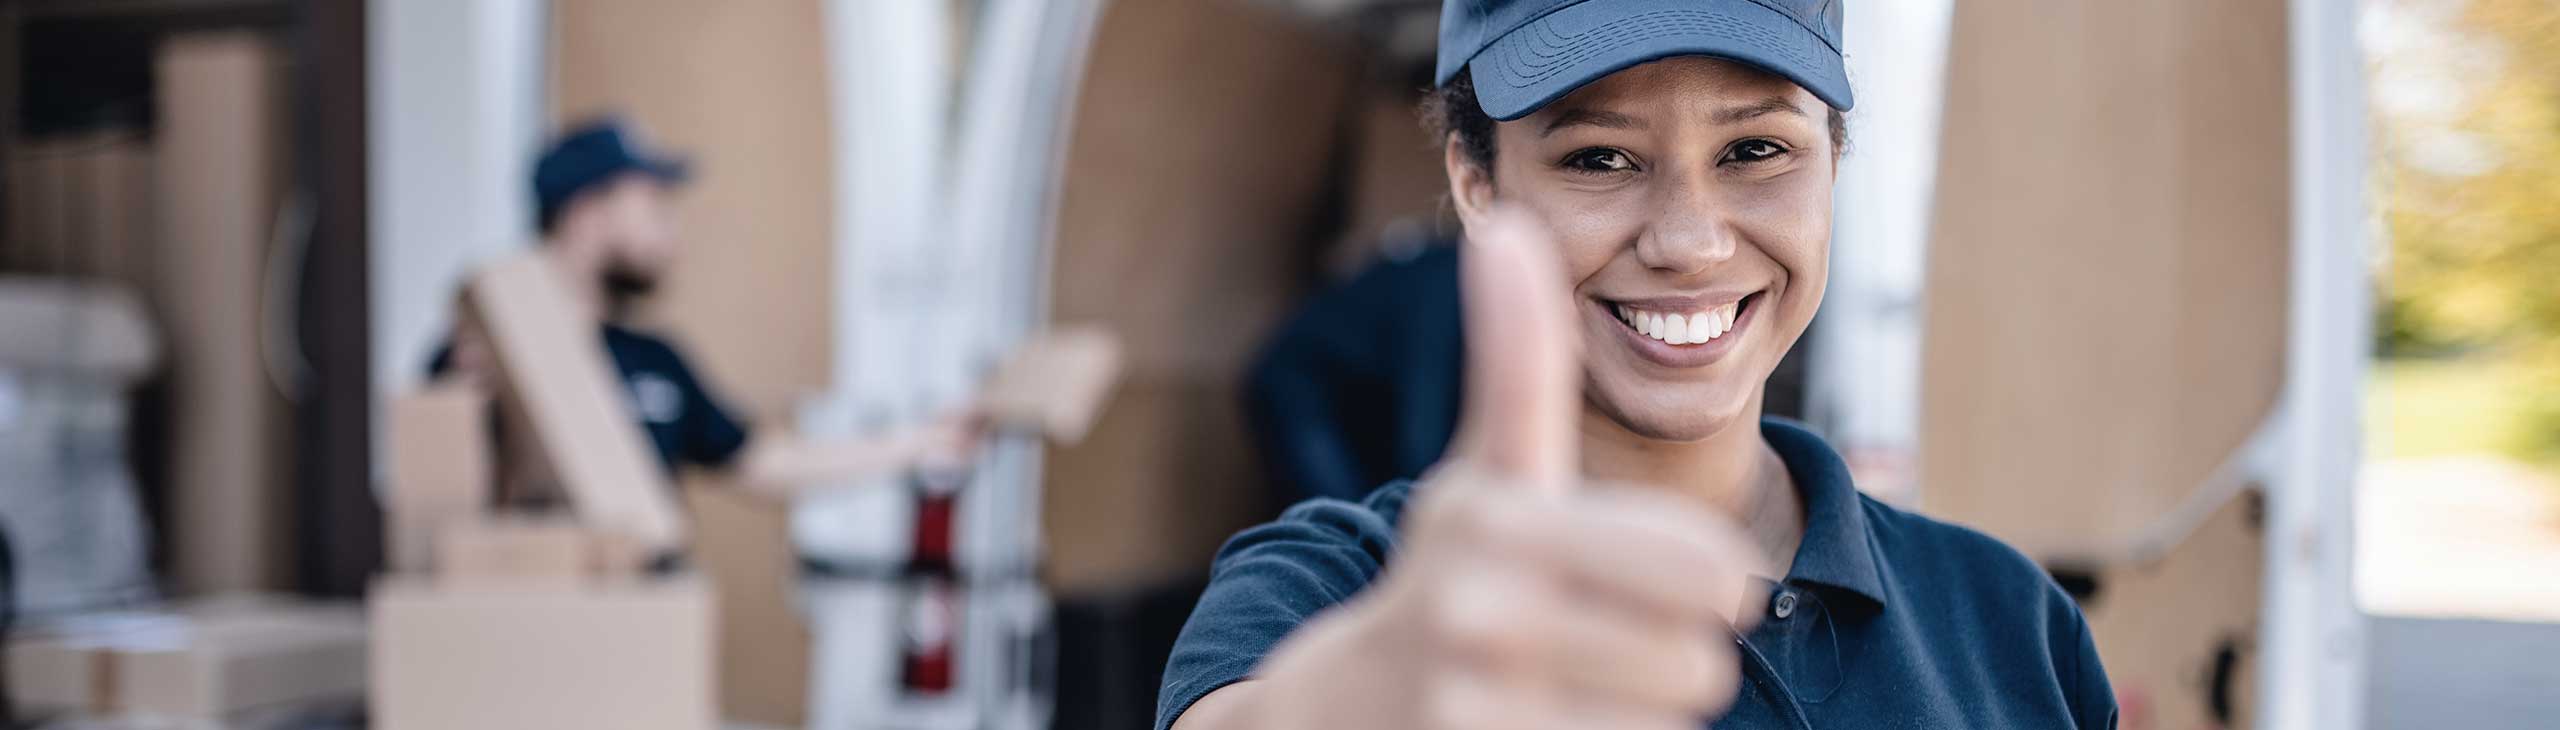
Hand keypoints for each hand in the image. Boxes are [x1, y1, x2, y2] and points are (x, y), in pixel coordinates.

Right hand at [1201, 208, 1770, 729]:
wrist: (1341, 714)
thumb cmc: (1449, 578)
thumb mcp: (1482, 471)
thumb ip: (1512, 358)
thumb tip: (1507, 224)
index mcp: (1492, 517)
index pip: (1704, 567)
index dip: (1707, 578)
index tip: (1665, 577)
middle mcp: (1478, 610)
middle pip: (1700, 658)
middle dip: (1675, 653)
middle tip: (1605, 639)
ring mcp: (1476, 704)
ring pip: (1672, 720)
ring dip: (1643, 713)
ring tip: (1566, 687)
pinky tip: (1547, 728)